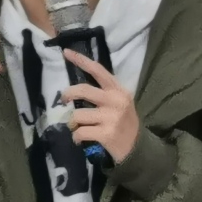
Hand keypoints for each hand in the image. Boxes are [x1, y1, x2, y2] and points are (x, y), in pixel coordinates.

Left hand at [60, 48, 140, 163]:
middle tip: (64, 99)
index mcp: (118, 90)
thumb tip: (76, 88)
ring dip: (73, 122)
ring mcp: (111, 117)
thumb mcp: (119, 102)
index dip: (81, 61)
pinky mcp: (105, 133)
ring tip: (77, 126)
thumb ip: (103, 92)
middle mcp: (115, 101)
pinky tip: (80, 138)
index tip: (66, 53)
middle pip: (83, 90)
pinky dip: (76, 136)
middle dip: (68, 94)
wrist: (137, 148)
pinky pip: (79, 132)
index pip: (98, 70)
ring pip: (77, 115)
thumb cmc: (124, 123)